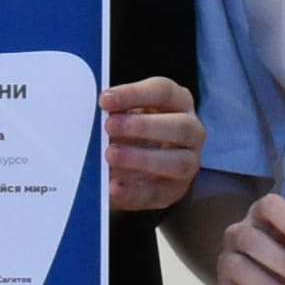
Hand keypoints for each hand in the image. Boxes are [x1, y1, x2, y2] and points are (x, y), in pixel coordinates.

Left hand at [100, 78, 206, 214]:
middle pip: (180, 126)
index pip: (163, 91)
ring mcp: (188, 162)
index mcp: (178, 102)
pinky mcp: (175, 191)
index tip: (105, 100)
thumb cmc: (130, 132)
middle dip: (143, 125)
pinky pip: (157, 193)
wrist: (133, 169)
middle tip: (109, 125)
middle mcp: (191, 131)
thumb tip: (92, 111)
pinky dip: (133, 191)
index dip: (135, 94)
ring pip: (179, 162)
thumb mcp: (124, 115)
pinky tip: (113, 186)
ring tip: (110, 155)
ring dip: (142, 158)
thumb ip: (114, 112)